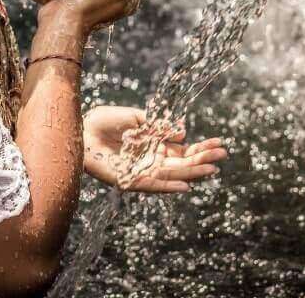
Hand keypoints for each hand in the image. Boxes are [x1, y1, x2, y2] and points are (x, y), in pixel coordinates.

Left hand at [82, 106, 227, 192]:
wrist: (81, 128)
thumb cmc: (105, 121)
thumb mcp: (137, 118)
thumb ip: (159, 126)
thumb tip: (184, 131)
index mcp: (154, 144)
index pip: (183, 149)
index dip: (201, 147)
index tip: (219, 143)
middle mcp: (151, 159)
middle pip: (182, 163)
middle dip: (203, 159)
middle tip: (223, 154)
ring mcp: (142, 170)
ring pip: (173, 174)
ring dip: (192, 173)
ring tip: (211, 169)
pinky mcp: (130, 179)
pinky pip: (152, 185)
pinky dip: (168, 187)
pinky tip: (185, 186)